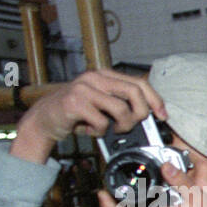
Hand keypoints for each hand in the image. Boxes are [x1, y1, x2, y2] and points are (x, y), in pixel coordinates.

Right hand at [11, 70, 165, 164]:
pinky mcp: (74, 103)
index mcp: (104, 75)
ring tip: (110, 129)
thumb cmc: (76, 113)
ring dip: (121, 126)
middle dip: (141, 114)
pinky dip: (100, 132)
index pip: (139, 82)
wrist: (44, 119)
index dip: (155, 100)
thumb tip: (149, 115)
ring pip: (121, 109)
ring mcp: (83, 88)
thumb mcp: (100, 103)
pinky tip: (90, 129)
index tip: (162, 115)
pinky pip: (102, 122)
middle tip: (132, 126)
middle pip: (134, 92)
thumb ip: (121, 103)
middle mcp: (95, 77)